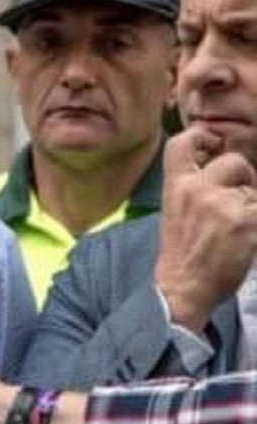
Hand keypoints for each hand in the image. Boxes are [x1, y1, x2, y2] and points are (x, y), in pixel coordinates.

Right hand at [154, 127, 256, 330]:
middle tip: (241, 200)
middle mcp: (197, 188)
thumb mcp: (175, 211)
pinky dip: (255, 224)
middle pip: (234, 161)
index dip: (201, 136)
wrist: (182, 287)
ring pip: (254, 190)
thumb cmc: (181, 252)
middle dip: (244, 177)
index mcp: (176, 185)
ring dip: (252, 206)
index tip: (213, 142)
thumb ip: (194, 187)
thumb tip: (226, 174)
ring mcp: (222, 204)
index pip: (182, 144)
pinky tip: (246, 239)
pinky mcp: (246, 222)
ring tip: (238, 230)